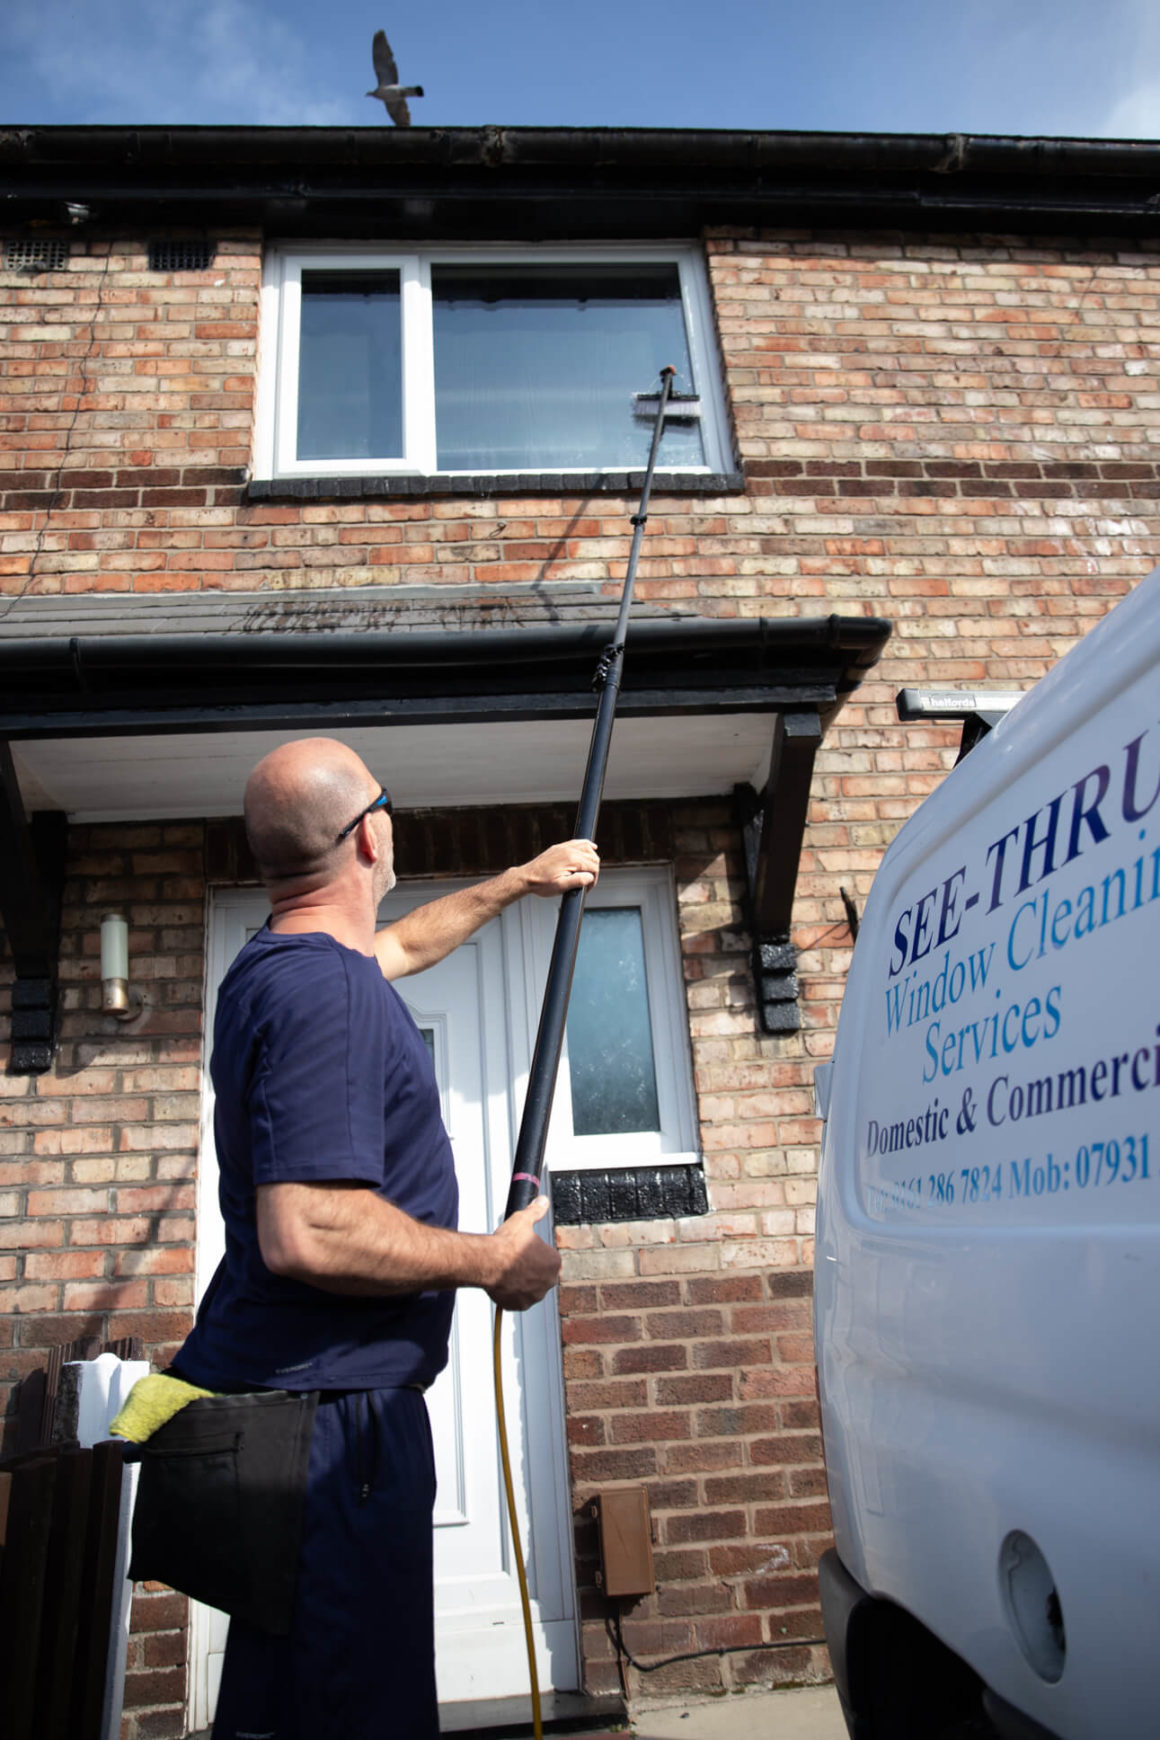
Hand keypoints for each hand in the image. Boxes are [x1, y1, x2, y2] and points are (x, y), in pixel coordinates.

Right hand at [486, 1196, 560, 1310]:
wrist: (488, 1261)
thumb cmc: (506, 1244)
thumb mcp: (523, 1220)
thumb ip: (536, 1211)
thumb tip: (542, 1201)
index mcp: (554, 1262)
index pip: (548, 1259)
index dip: (535, 1255)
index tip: (524, 1252)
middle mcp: (548, 1281)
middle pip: (540, 1275)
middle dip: (530, 1270)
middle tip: (515, 1262)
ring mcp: (534, 1295)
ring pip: (530, 1289)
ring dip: (522, 1283)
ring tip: (508, 1272)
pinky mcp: (520, 1305)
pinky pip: (518, 1300)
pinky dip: (512, 1295)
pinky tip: (503, 1283)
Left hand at [520, 839, 599, 897]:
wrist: (526, 878)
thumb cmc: (541, 884)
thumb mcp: (561, 886)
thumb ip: (578, 881)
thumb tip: (590, 877)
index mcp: (571, 859)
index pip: (593, 866)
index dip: (594, 878)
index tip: (588, 887)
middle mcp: (569, 850)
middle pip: (592, 857)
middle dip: (594, 870)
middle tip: (588, 882)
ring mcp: (564, 847)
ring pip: (587, 847)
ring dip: (592, 857)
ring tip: (591, 870)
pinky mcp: (559, 847)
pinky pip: (577, 842)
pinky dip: (586, 845)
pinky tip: (591, 847)